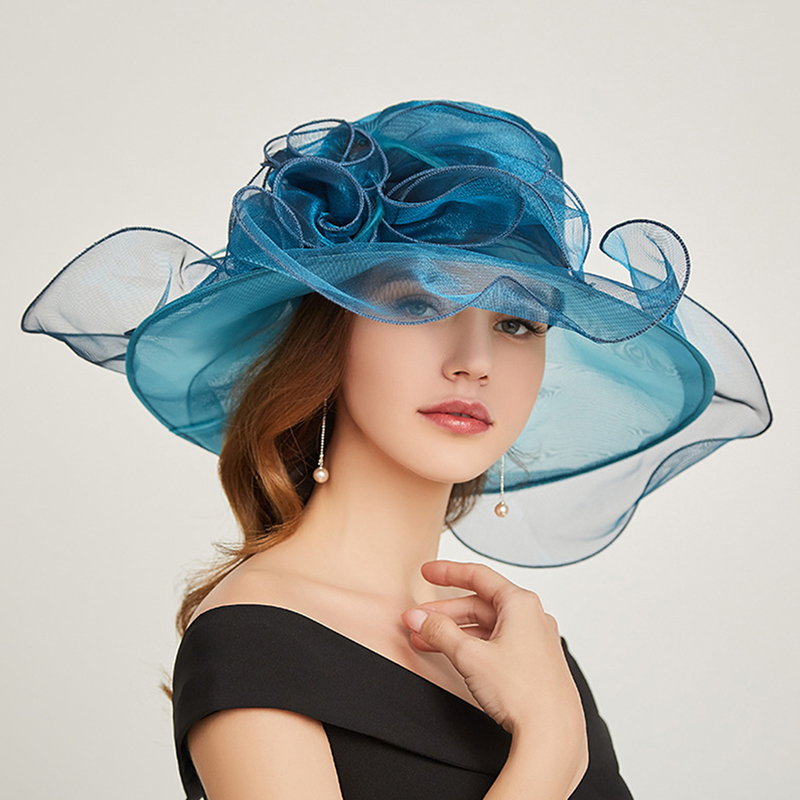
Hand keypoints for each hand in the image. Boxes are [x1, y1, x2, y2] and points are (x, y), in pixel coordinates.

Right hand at [401, 561, 586, 746]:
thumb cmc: (525, 692)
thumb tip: (420, 619)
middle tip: (418, 619)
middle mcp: (532, 617)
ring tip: (427, 640)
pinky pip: (496, 643)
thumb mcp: (470, 656)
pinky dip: (471, 645)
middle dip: (444, 612)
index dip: (448, 572)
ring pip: (486, 625)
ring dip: (455, 631)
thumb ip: (440, 632)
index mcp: (521, 604)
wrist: (553, 734)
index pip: (478, 576)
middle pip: (479, 604)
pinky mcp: (532, 662)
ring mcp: (534, 640)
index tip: (429, 572)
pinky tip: (453, 655)